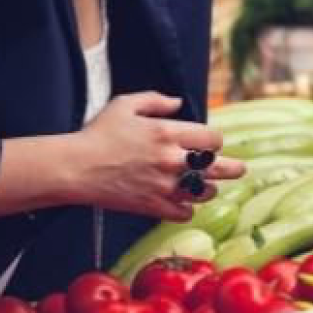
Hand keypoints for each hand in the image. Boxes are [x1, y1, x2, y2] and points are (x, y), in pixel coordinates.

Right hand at [68, 92, 244, 221]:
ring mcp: (163, 185)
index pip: (212, 138)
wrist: (72, 168)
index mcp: (167, 133)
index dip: (214, 140)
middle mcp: (170, 160)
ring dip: (208, 188)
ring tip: (207, 186)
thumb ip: (156, 100)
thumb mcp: (125, 105)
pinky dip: (187, 209)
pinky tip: (184, 203)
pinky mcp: (152, 206)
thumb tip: (178, 102)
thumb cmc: (97, 134)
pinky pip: (184, 213)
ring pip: (204, 192)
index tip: (209, 143)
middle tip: (240, 169)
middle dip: (233, 168)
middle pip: (218, 167)